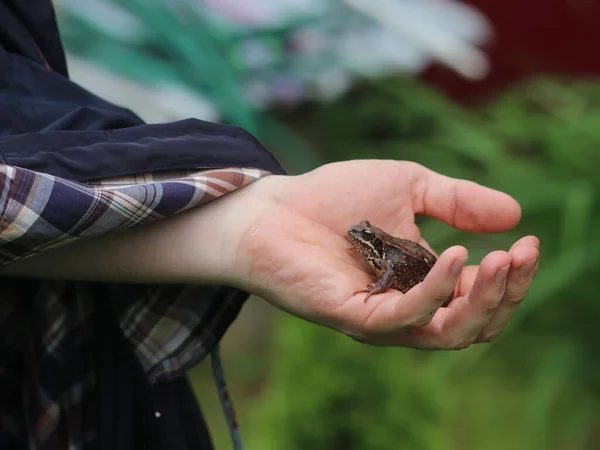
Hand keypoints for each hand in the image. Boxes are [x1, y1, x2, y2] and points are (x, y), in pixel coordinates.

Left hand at [233, 160, 539, 349]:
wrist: (272, 206)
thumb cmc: (334, 197)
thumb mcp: (408, 187)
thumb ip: (456, 202)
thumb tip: (515, 213)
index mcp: (422, 282)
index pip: (479, 297)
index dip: (512, 276)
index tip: (529, 241)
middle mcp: (406, 308)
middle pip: (473, 326)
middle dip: (506, 294)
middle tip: (521, 254)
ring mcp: (380, 318)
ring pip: (448, 334)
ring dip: (483, 301)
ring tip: (499, 262)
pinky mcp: (353, 317)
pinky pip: (405, 319)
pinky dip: (437, 292)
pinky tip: (456, 256)